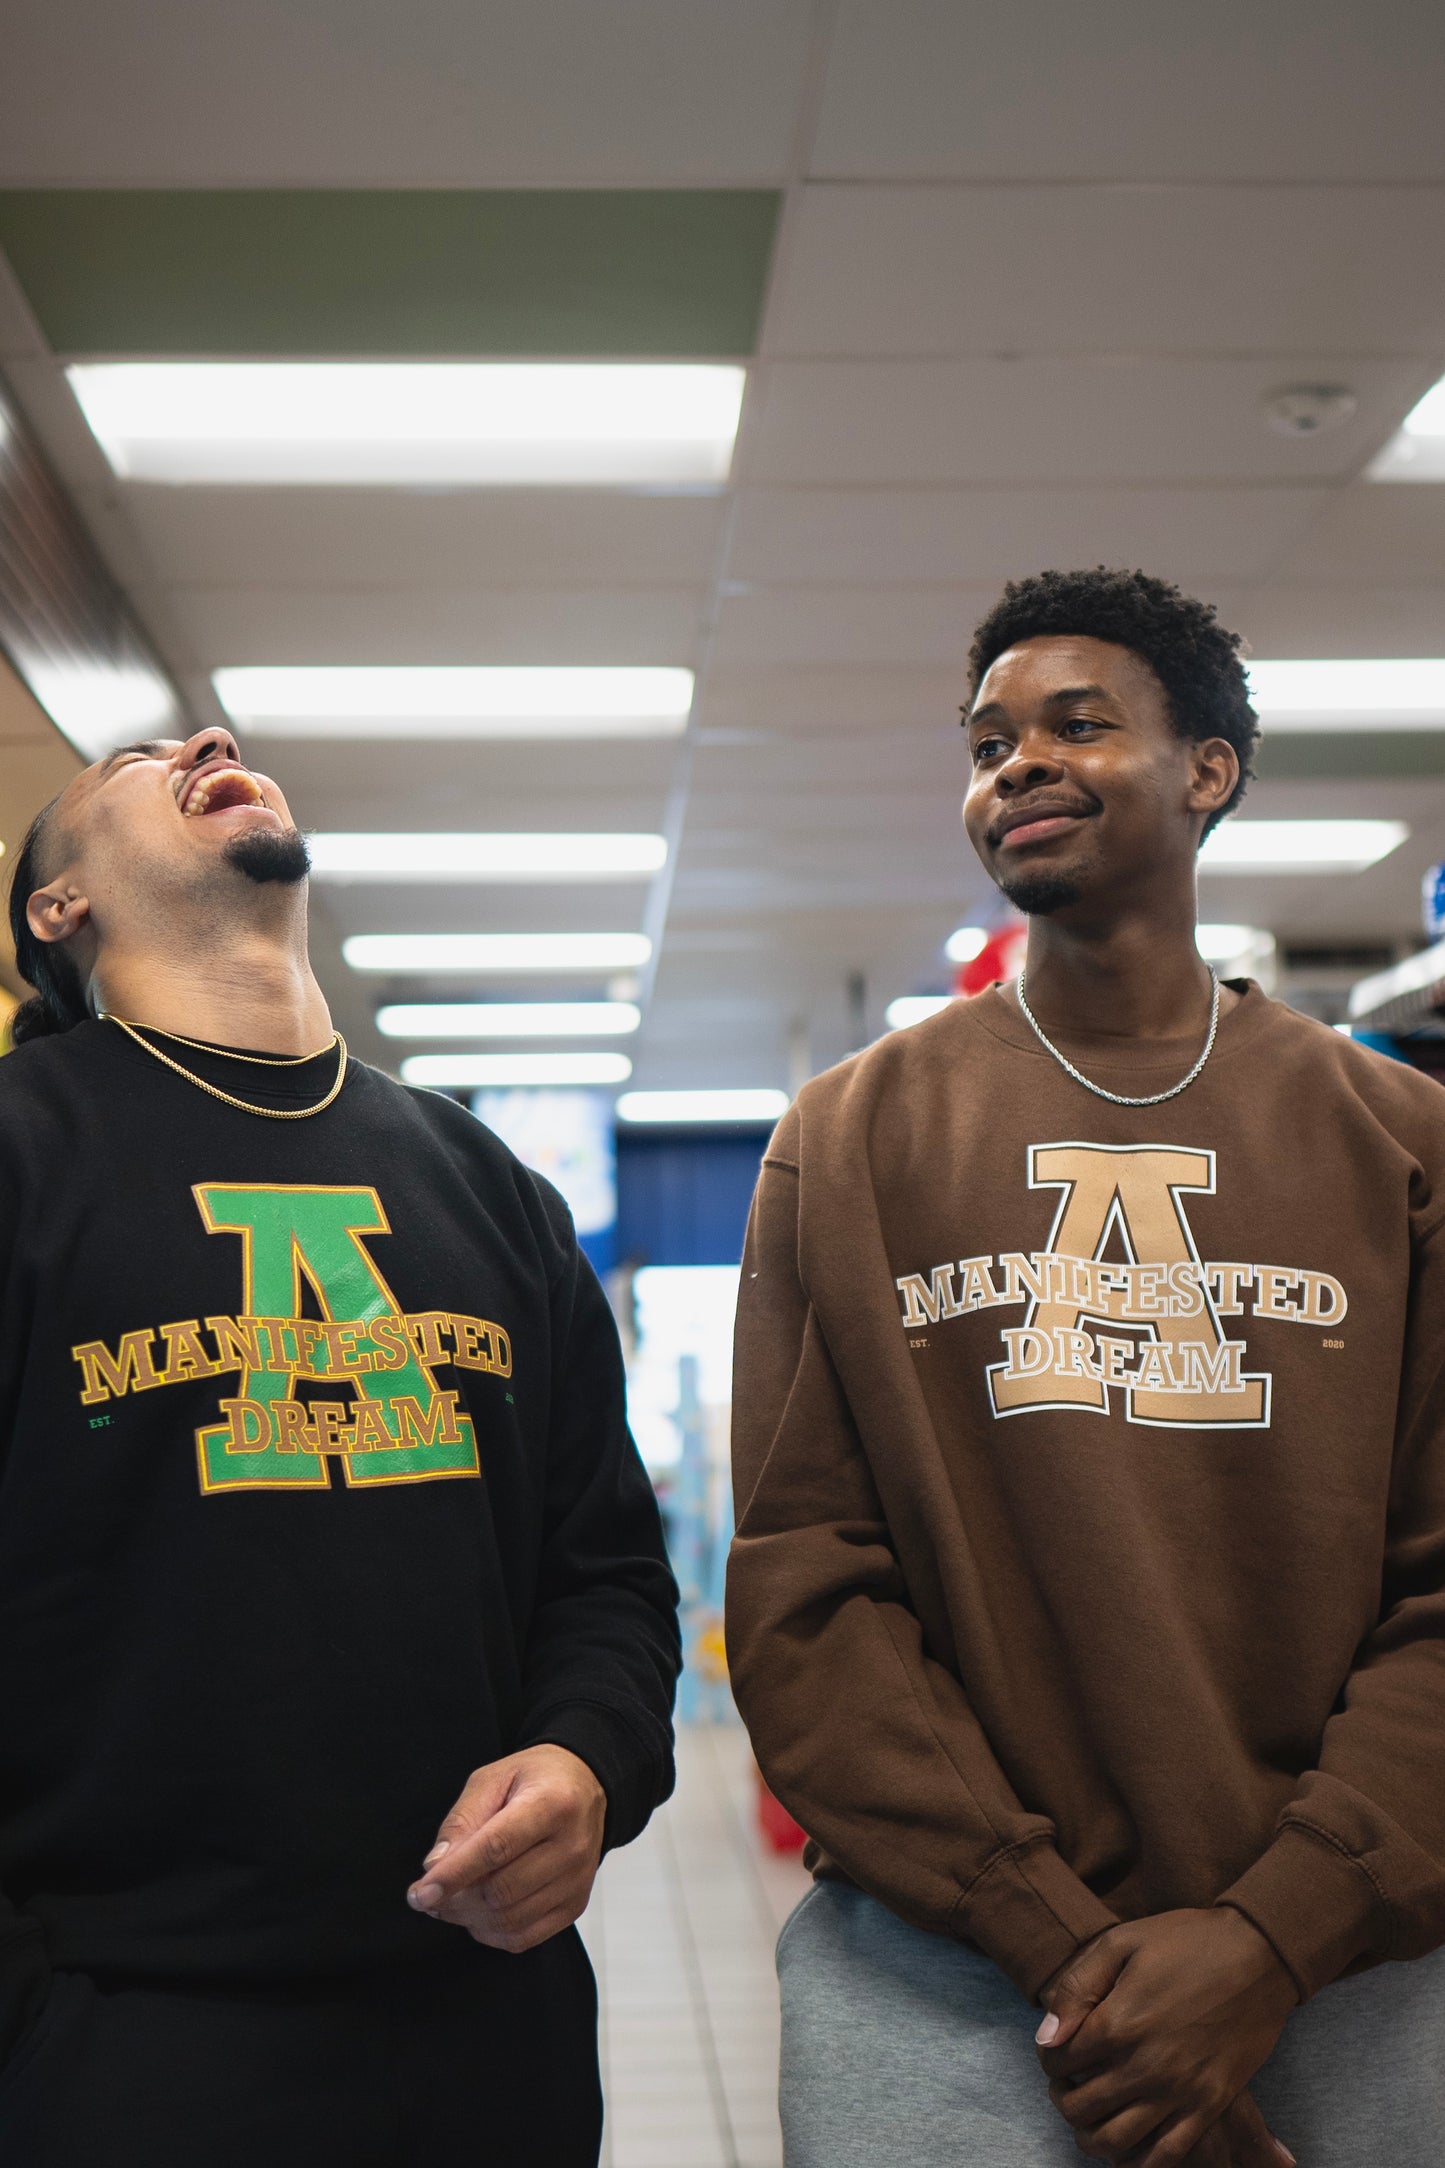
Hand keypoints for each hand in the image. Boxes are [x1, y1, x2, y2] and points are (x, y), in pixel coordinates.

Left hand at [407, 1744, 606, 1952]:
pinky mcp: (574, 1905)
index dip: (454, 1875)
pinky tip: (477, 1912)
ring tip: (449, 1901)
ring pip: (510, 1920)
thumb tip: (434, 1869)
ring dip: (468, 1918)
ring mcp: (577, 1880)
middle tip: (429, 1893)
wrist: (586, 1787)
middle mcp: (572, 1846)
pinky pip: (524, 1938)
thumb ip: (462, 1820)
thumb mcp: (492, 1778)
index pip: (497, 1848)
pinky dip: (491, 1932)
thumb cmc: (534, 1779)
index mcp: (552, 1803)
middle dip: (455, 1900)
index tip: (419, 1894)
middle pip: (502, 1891)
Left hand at [1036, 1908, 1297, 2165]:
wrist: (1257, 1954)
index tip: (1056, 2053)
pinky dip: (1139, 2162)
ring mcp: (1179, 2091)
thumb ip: (1077, 1988)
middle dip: (1063, 2099)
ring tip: (1091, 2118)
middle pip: (1081, 2108)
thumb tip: (1047, 2038)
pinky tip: (1128, 2148)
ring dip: (1091, 2136)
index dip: (1049, 2060)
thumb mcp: (1120, 1942)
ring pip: (1116, 2142)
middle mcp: (1144, 2066)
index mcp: (1117, 2024)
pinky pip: (1166, 2155)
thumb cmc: (1185, 1942)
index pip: (1059, 2062)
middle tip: (1068, 2086)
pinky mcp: (1210, 2105)